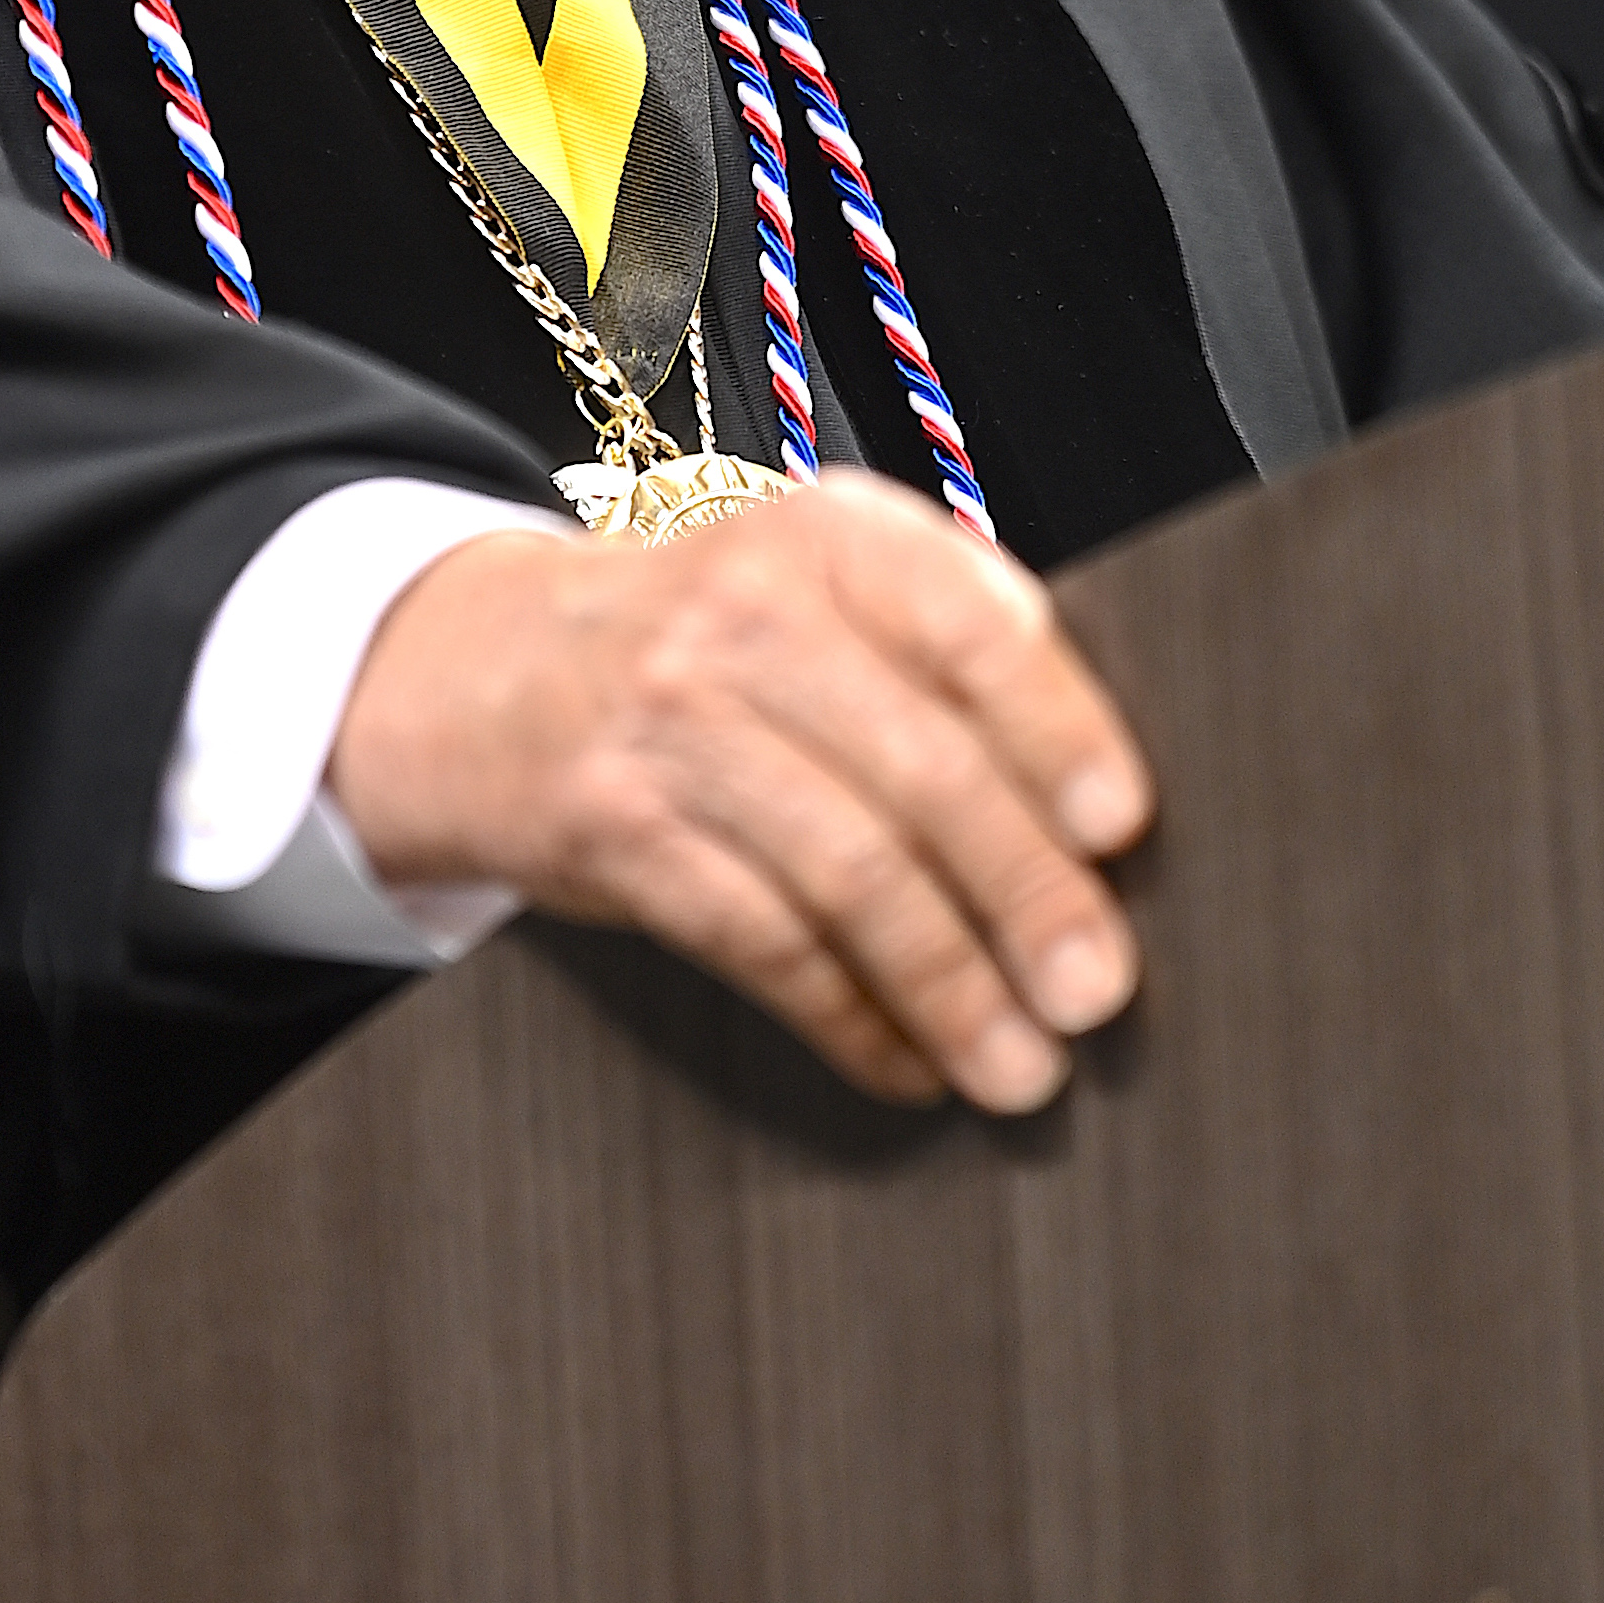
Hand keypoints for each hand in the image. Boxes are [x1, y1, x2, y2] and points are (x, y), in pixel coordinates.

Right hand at [323, 471, 1151, 1110]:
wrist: (481, 668)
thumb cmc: (700, 641)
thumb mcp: (812, 586)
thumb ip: (943, 642)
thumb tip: (1100, 799)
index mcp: (825, 536)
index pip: (967, 622)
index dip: (1056, 728)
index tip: (1122, 830)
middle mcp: (746, 610)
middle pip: (921, 767)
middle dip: (1026, 894)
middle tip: (1096, 992)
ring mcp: (669, 719)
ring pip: (848, 871)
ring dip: (951, 985)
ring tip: (1022, 1066)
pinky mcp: (613, 826)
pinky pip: (761, 939)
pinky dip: (850, 1016)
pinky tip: (905, 1063)